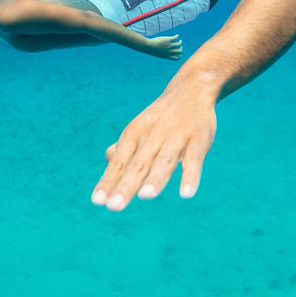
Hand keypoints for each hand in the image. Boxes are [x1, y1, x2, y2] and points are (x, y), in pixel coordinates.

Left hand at [91, 78, 216, 209]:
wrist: (191, 89)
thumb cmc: (162, 116)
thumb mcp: (140, 127)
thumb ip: (126, 147)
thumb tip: (109, 161)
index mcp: (135, 134)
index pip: (119, 162)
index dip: (108, 181)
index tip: (97, 202)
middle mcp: (153, 136)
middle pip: (138, 164)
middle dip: (126, 186)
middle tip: (114, 207)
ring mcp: (176, 136)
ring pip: (164, 160)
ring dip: (155, 179)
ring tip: (145, 196)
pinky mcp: (198, 139)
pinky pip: (194, 159)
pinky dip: (190, 176)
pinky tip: (186, 193)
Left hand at [147, 34, 182, 59]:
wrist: (149, 46)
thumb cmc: (151, 50)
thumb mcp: (157, 53)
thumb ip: (163, 54)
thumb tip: (165, 53)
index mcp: (167, 56)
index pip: (177, 58)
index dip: (179, 55)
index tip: (178, 53)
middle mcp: (169, 51)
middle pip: (179, 51)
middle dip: (181, 49)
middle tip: (180, 47)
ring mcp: (169, 45)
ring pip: (178, 44)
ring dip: (180, 42)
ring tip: (180, 41)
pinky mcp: (168, 40)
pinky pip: (175, 38)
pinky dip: (177, 36)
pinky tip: (177, 35)